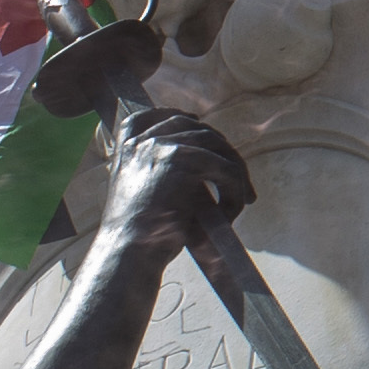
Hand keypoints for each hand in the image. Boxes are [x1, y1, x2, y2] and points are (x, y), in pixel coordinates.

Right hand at [102, 109, 256, 252]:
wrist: (127, 254)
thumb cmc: (137, 238)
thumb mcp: (141, 197)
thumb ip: (162, 176)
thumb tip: (208, 166)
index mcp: (127, 151)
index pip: (146, 118)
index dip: (173, 114)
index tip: (195, 118)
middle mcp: (141, 143)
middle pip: (194, 128)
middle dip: (222, 150)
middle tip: (239, 179)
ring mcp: (160, 147)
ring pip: (216, 146)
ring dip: (235, 173)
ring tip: (241, 200)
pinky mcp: (182, 160)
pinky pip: (226, 168)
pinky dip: (235, 191)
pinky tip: (230, 213)